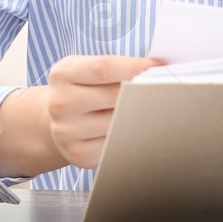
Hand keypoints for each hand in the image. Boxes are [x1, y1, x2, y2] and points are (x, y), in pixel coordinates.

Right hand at [43, 54, 159, 168]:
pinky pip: (115, 145)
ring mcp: (67, 132)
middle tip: (169, 89)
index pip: (104, 68)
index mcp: (63, 74)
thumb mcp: (87, 68)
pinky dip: (132, 136)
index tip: (161, 67)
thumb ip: (117, 66)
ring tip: (159, 108)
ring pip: (117, 123)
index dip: (136, 67)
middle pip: (113, 96)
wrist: (54, 120)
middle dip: (144, 92)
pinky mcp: (78, 154)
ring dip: (142, 116)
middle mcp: (61, 103)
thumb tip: (159, 69)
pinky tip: (141, 128)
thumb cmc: (82, 88)